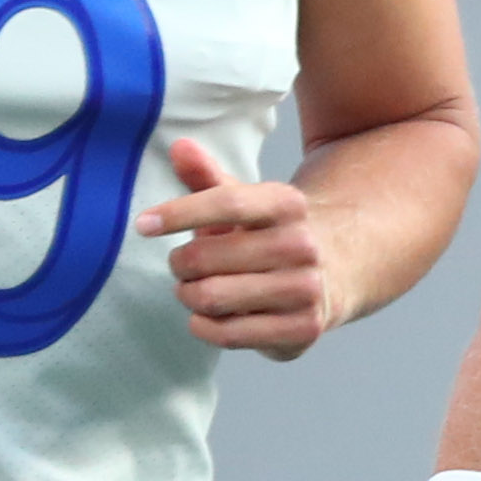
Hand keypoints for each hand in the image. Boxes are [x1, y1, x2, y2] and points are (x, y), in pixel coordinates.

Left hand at [140, 135, 344, 359]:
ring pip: (212, 297)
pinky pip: (229, 334)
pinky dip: (204, 326)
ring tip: (193, 291)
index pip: (226, 203)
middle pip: (205, 258)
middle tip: (181, 266)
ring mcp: (305, 289)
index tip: (142, 224)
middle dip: (179, 264)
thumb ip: (207, 177)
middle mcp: (301, 245)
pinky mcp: (303, 328)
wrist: (337, 270)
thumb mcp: (245, 201)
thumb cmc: (271, 234)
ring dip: (188, 296)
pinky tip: (207, 317)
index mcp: (286, 204)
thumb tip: (178, 146)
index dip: (179, 213)